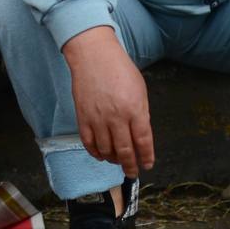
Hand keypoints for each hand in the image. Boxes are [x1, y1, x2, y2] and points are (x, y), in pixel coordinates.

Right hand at [63, 26, 154, 178]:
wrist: (94, 56)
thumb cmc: (119, 69)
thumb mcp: (140, 89)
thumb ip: (142, 113)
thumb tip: (140, 135)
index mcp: (135, 109)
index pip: (143, 142)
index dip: (146, 157)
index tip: (147, 165)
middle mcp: (116, 117)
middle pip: (125, 151)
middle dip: (130, 165)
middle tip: (133, 172)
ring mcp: (98, 118)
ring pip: (106, 150)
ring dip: (113, 160)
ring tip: (117, 162)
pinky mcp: (82, 117)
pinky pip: (88, 142)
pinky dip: (95, 152)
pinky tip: (101, 155)